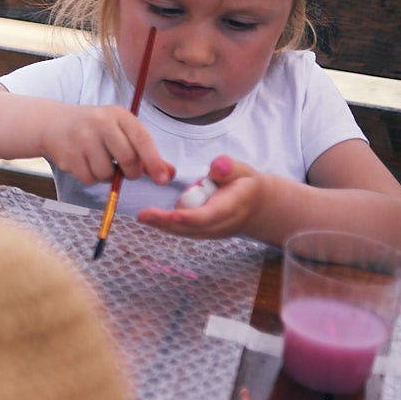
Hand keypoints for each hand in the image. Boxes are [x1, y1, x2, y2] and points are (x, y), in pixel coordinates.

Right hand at [40, 103, 173, 186]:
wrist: (53, 124)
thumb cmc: (95, 129)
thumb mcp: (120, 131)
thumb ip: (145, 152)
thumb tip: (168, 174)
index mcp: (117, 115)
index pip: (141, 138)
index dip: (153, 160)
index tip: (162, 179)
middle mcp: (100, 123)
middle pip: (127, 159)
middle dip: (131, 172)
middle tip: (126, 170)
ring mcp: (82, 138)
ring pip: (107, 173)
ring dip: (108, 176)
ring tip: (101, 163)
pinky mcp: (68, 154)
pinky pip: (89, 179)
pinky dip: (92, 178)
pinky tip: (86, 164)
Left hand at [140, 156, 262, 238]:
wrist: (257, 206)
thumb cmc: (245, 184)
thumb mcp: (243, 170)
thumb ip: (229, 168)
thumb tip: (217, 167)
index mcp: (232, 207)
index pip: (210, 215)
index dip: (191, 217)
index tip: (173, 215)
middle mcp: (221, 224)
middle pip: (193, 228)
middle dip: (168, 222)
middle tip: (144, 215)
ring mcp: (212, 232)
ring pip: (186, 232)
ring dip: (164, 225)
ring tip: (143, 217)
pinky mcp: (204, 232)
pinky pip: (184, 231)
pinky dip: (167, 226)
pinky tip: (150, 219)